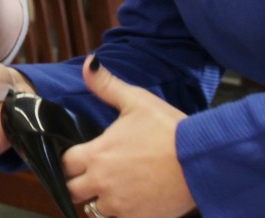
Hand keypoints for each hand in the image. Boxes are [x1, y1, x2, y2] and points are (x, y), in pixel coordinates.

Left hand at [63, 57, 194, 217]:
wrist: (200, 160)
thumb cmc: (167, 128)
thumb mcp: (135, 99)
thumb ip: (106, 84)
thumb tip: (89, 63)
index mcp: (97, 155)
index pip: (64, 163)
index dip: (68, 158)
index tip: (78, 154)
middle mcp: (103, 184)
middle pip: (72, 191)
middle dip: (78, 181)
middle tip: (92, 170)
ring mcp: (121, 207)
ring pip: (94, 209)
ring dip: (98, 198)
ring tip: (112, 184)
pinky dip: (119, 211)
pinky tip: (130, 197)